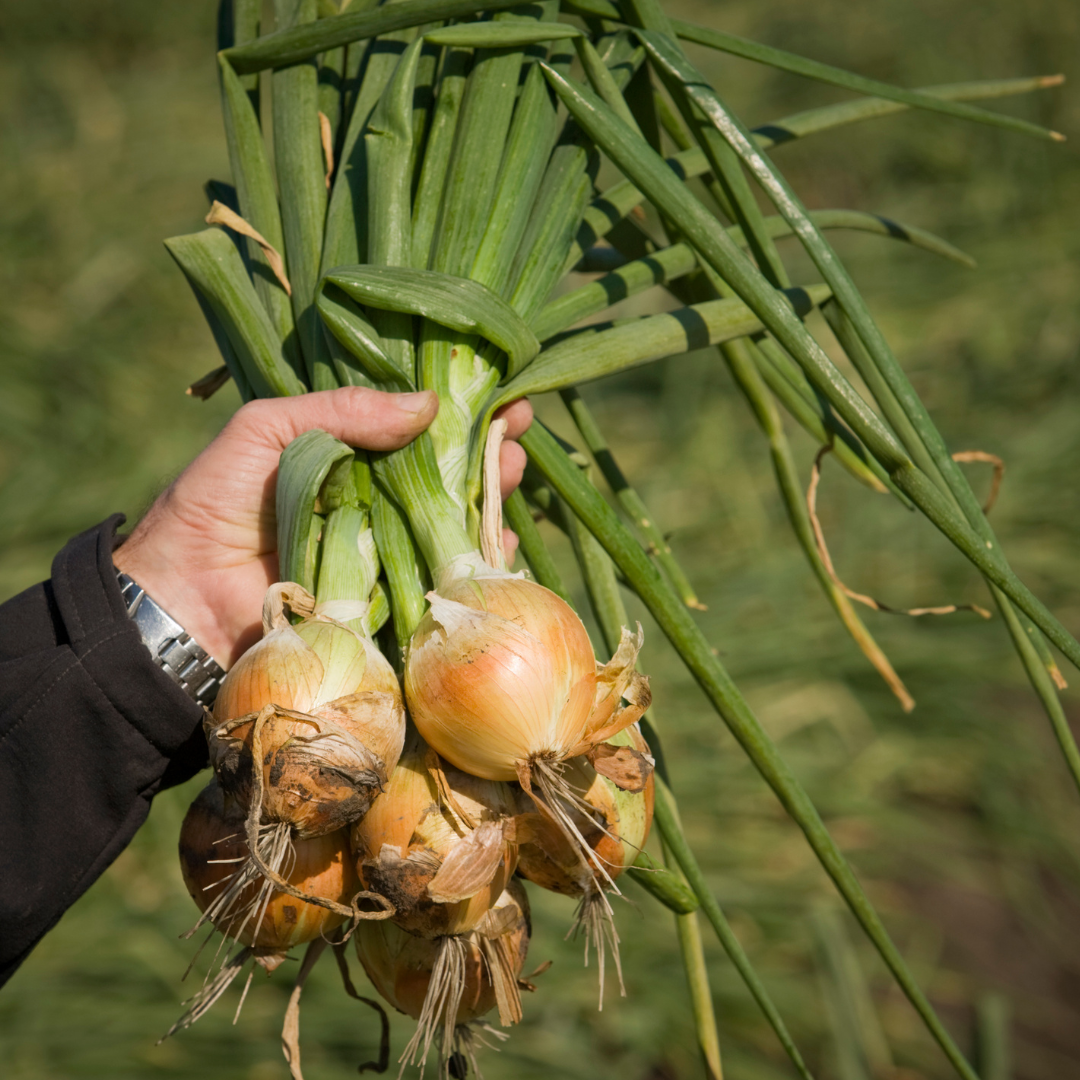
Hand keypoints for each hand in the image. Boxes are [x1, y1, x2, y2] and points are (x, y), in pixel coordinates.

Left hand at [113, 388, 532, 666]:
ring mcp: (382, 551)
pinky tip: (500, 543)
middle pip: (445, 472)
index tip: (500, 391)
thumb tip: (426, 405)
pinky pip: (441, 580)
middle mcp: (371, 500)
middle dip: (486, 449)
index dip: (458, 408)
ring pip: (451, 522)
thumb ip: (340, 410)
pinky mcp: (386, 600)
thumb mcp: (266, 430)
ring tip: (513, 471)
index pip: (414, 425)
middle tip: (517, 430)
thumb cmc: (214, 503)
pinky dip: (475, 564)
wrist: (181, 599)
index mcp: (344, 455)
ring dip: (490, 498)